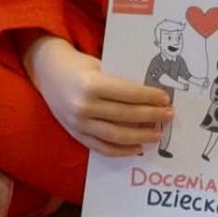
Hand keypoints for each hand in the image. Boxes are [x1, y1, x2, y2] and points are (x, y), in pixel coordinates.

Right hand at [25, 36, 171, 156]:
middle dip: (151, 116)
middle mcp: (84, 106)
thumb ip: (120, 81)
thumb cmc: (79, 66)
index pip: (128, 94)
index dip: (149, 97)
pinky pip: (101, 148)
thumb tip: (152, 95)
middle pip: (125, 116)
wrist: (47, 72)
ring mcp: (78, 124)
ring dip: (141, 136)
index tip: (166, 98)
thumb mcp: (100, 65)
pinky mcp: (76, 135)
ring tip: (158, 133)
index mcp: (91, 84)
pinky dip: (121, 151)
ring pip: (116, 136)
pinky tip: (138, 147)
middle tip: (169, 115)